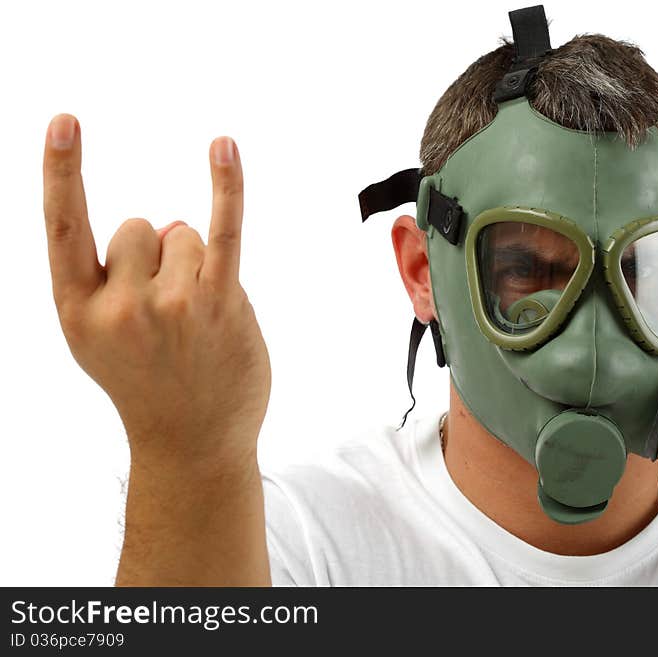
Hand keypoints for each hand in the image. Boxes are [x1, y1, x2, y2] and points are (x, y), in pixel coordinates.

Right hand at [42, 114, 270, 469]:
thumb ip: (120, 275)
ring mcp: (173, 305)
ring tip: (198, 323)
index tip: (65, 120)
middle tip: (169, 317)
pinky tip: (222, 148)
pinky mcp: (221, 304)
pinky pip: (224, 231)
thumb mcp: (105, 338)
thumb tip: (170, 223)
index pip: (64, 226)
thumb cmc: (148, 383)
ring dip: (196, 266)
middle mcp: (120, 306)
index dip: (62, 170)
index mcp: (78, 310)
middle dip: (158, 257)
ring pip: (186, 234)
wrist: (192, 443)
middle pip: (142, 227)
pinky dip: (227, 186)